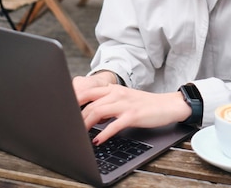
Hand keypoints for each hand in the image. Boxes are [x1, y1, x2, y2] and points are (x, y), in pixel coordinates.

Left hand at [73, 75, 191, 144]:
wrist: (168, 105)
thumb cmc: (145, 105)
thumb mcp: (124, 100)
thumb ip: (107, 105)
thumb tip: (90, 116)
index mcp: (113, 89)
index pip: (87, 91)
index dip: (73, 100)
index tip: (62, 110)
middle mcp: (117, 93)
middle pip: (89, 101)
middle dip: (75, 115)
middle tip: (67, 126)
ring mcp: (125, 103)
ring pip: (98, 111)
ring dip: (85, 124)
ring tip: (78, 135)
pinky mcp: (133, 114)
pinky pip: (114, 124)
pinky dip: (104, 133)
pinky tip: (97, 140)